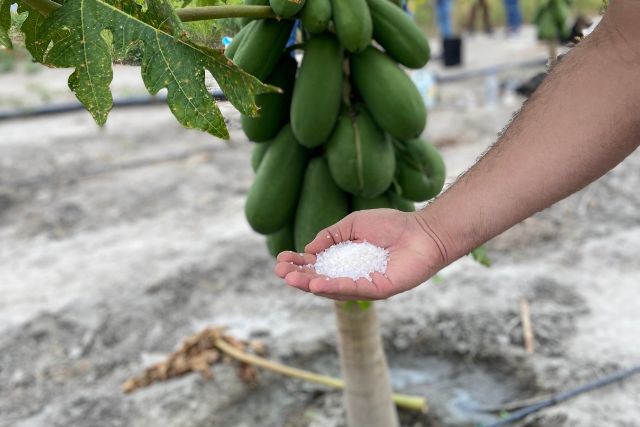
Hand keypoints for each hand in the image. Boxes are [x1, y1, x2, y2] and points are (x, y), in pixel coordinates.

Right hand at [275, 209, 446, 299]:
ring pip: (333, 288)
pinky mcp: (379, 290)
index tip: (280, 259)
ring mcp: (365, 284)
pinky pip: (353, 290)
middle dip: (299, 276)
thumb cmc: (392, 224)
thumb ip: (331, 236)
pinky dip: (334, 287)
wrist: (423, 231)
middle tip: (279, 272)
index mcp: (345, 260)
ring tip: (290, 279)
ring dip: (310, 284)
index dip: (298, 263)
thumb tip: (308, 249)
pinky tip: (317, 284)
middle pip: (320, 279)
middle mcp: (353, 275)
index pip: (316, 265)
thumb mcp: (353, 224)